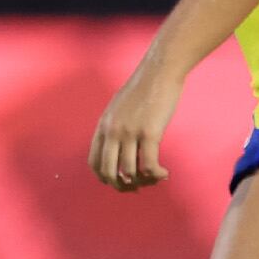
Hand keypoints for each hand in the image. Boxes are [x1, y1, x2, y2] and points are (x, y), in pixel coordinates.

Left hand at [89, 66, 181, 191]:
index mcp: (103, 125)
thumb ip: (116, 126)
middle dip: (121, 186)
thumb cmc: (144, 88)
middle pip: (108, 172)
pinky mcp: (149, 132)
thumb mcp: (120, 107)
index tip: (119, 182)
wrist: (160, 71)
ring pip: (130, 172)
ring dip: (144, 181)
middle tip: (136, 188)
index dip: (105, 178)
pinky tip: (164, 173)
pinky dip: (156, 175)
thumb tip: (121, 148)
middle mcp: (112, 130)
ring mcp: (130, 132)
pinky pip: (149, 165)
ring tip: (155, 178)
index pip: (94, 162)